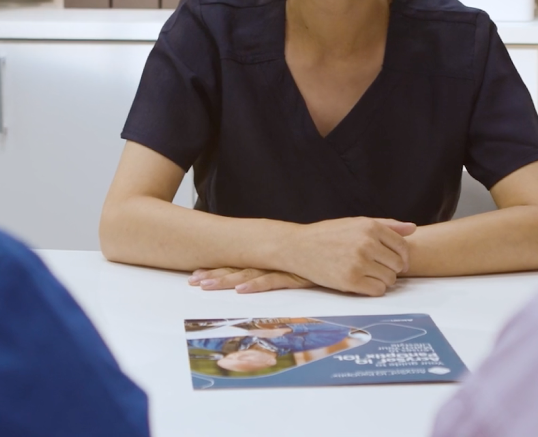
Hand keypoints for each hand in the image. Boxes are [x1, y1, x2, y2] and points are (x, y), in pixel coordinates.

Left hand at [188, 267, 312, 293]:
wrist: (344, 247)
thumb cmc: (319, 255)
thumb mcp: (295, 261)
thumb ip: (278, 265)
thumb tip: (259, 272)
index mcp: (269, 256)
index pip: (238, 262)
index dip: (217, 268)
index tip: (197, 273)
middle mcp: (272, 260)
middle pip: (238, 268)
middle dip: (214, 275)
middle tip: (193, 282)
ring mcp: (283, 268)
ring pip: (249, 274)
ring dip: (227, 280)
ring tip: (206, 285)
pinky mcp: (296, 276)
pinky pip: (273, 281)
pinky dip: (257, 285)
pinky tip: (242, 291)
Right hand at [282, 218, 416, 296]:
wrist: (299, 247)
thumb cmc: (328, 234)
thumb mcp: (357, 223)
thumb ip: (387, 225)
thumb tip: (413, 228)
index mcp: (370, 227)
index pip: (402, 246)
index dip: (403, 257)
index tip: (397, 263)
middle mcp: (367, 243)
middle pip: (397, 265)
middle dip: (391, 269)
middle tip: (378, 269)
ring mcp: (359, 263)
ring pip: (389, 279)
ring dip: (382, 280)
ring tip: (368, 275)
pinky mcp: (350, 281)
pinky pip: (377, 290)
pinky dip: (374, 289)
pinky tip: (362, 283)